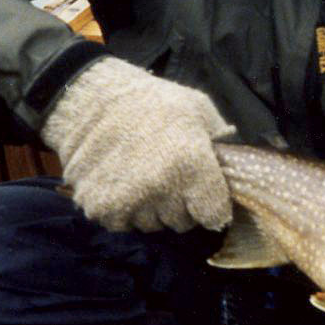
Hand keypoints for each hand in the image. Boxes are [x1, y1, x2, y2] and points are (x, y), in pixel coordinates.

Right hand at [40, 56, 233, 232]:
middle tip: (171, 179)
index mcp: (191, 166)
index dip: (213, 207)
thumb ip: (220, 140)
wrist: (91, 99)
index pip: (215, 216)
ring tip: (144, 178)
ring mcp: (129, 202)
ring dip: (152, 209)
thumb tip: (233, 163)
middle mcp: (162, 190)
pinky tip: (122, 184)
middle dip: (182, 206)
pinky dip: (124, 210)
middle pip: (183, 223)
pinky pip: (123, 224)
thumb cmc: (151, 101)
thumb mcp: (198, 108)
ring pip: (153, 225)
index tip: (205, 196)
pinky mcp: (100, 208)